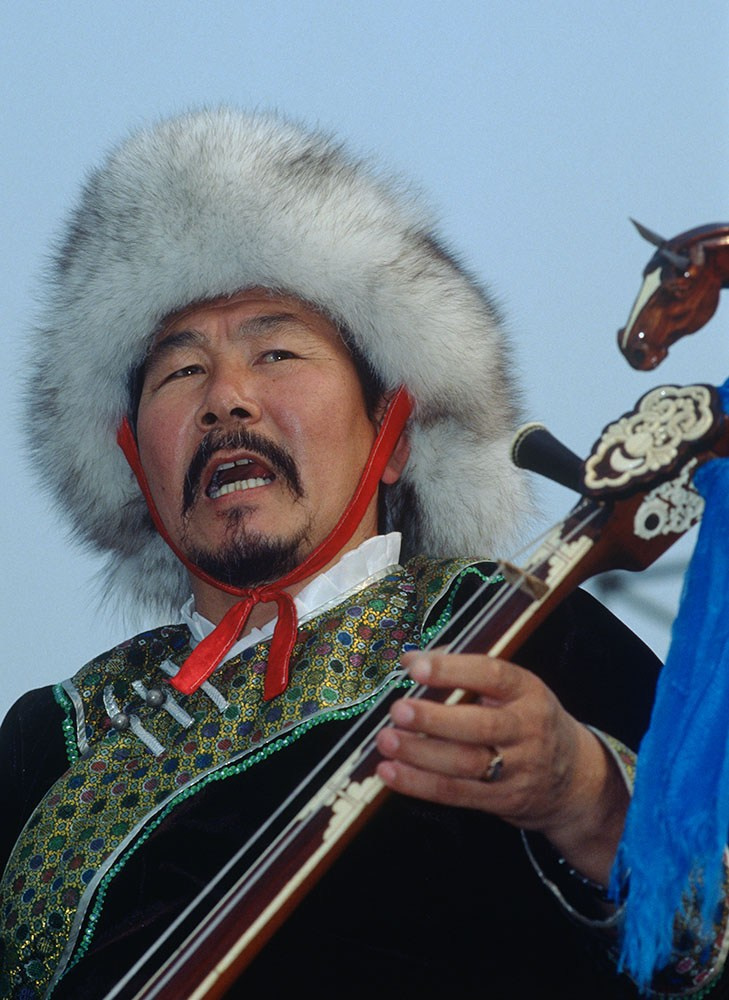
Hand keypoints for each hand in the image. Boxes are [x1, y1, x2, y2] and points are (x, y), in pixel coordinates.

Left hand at [375, 649, 628, 884]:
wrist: (575, 779)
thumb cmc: (530, 721)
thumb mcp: (516, 690)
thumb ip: (469, 673)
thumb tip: (414, 660)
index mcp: (528, 691)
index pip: (491, 674)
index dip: (451, 669)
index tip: (415, 666)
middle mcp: (526, 729)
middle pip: (479, 726)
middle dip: (434, 719)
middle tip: (398, 710)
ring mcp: (517, 768)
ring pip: (465, 763)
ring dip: (419, 753)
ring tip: (386, 741)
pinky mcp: (501, 800)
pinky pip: (456, 793)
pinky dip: (420, 784)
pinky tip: (391, 772)